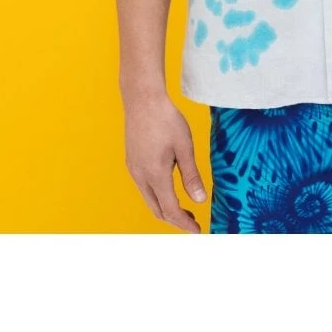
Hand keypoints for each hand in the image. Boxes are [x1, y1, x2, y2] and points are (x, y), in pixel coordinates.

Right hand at [123, 92, 207, 232]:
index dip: (185, 224)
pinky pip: (144, 188)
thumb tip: (200, 201)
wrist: (142, 99)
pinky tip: (169, 189)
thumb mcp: (184, 146)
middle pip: (157, 210)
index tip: (198, 231)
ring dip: (166, 208)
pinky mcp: (132, 162)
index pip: (171, 210)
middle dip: (176, 220)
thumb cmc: (165, 119)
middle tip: (194, 222)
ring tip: (185, 208)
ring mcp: (133, 170)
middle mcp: (141, 176)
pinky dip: (158, 196)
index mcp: (155, 175)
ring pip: (149, 200)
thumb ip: (191, 175)